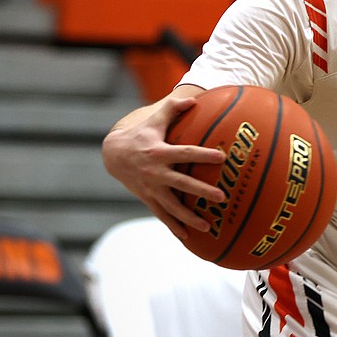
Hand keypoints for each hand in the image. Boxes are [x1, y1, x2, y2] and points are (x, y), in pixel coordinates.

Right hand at [101, 95, 226, 237]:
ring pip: (172, 206)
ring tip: (209, 225)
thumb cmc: (141, 134)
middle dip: (202, 191)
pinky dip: (174, 226)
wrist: (113, 154)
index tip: (222, 157)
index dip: (203, 155)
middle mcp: (156, 173)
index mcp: (160, 152)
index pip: (186, 153)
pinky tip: (188, 237)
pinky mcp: (148, 199)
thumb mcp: (154, 120)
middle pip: (182, 184)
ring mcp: (151, 189)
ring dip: (189, 217)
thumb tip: (194, 99)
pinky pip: (162, 215)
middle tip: (221, 197)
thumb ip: (173, 108)